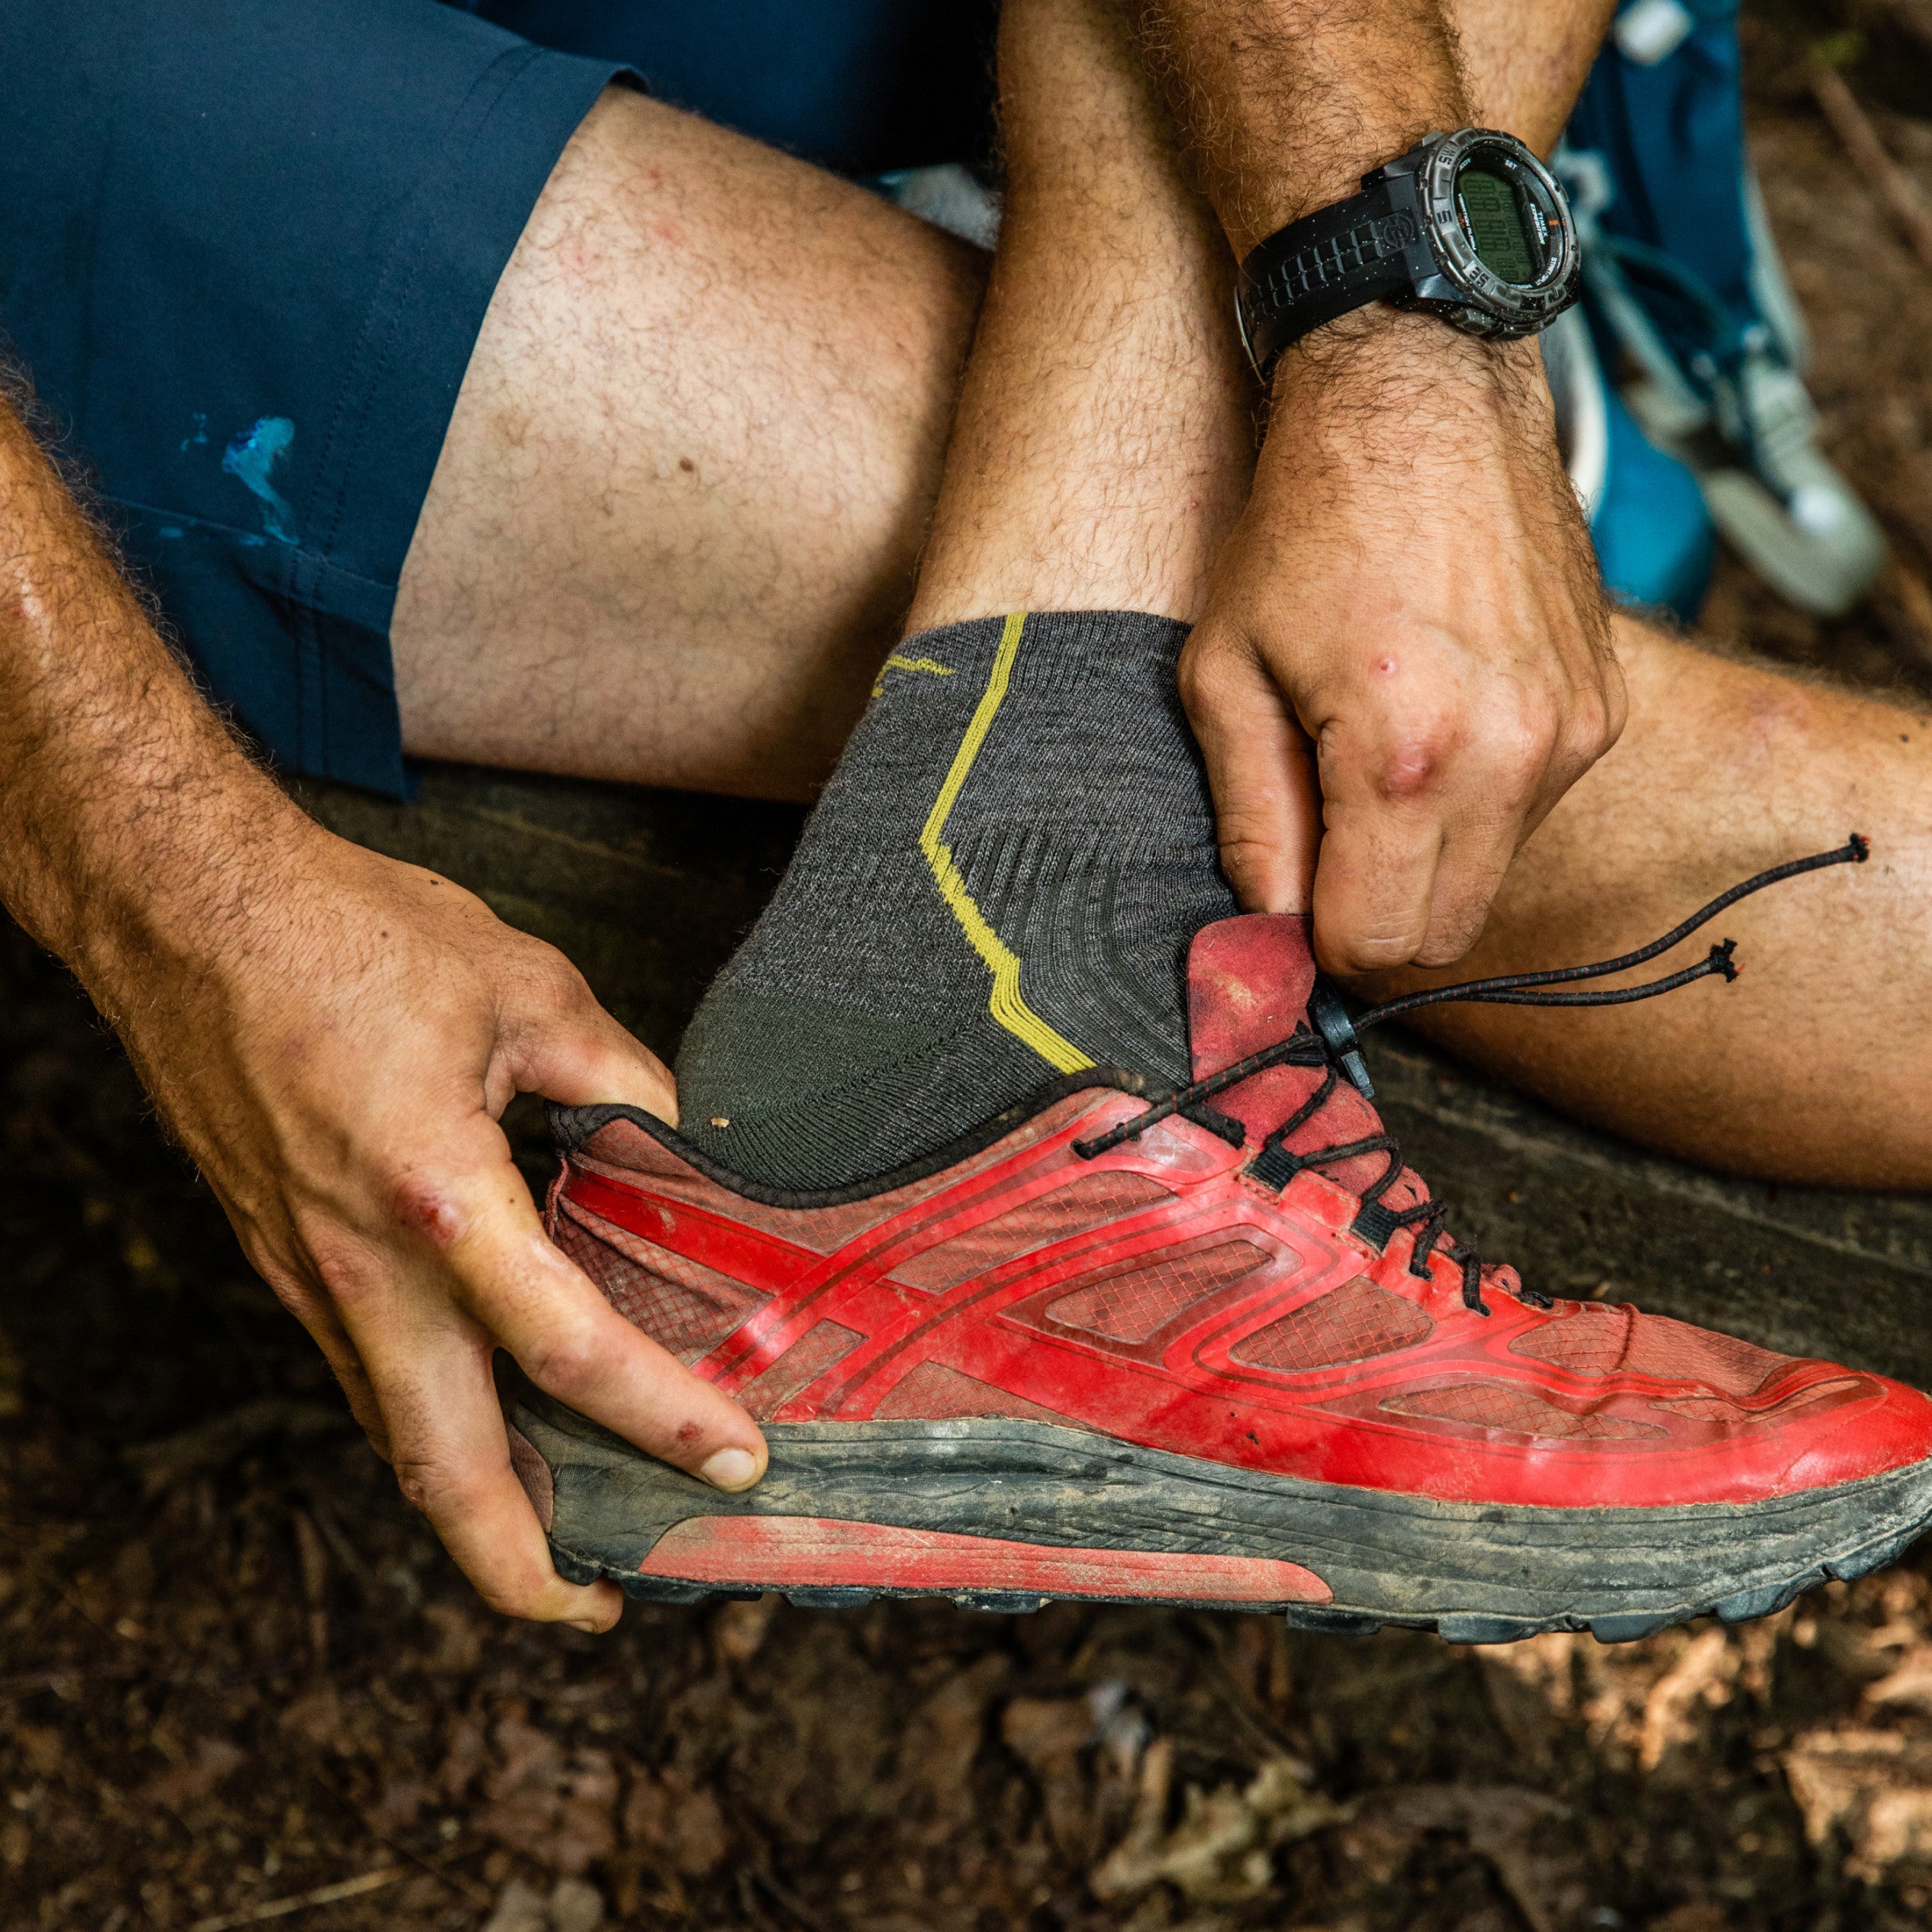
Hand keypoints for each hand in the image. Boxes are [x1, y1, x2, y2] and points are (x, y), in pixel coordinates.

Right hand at [96, 812, 766, 1630]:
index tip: (732, 1460)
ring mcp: (312, 1276)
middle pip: (442, 1470)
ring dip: (475, 1503)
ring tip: (561, 1527)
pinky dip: (434, 1424)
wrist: (190, 914)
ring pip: (397, 1434)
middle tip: (601, 1603)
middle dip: (520, 1568)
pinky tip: (490, 1412)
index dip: (663, 1418)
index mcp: (436, 1195)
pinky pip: (368, 1376)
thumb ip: (620, 1081)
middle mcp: (362, 1267)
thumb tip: (678, 1145)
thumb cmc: (347, 935)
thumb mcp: (526, 989)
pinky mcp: (288, 1261)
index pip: (567, 1348)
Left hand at [1180, 314, 1624, 971]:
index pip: (1375, 943)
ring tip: (1372, 751)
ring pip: (1489, 878)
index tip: (1286, 900)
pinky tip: (1433, 713)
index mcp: (1406, 755)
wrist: (1419, 391)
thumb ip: (1250, 820)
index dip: (1317, 940)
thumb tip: (1267, 932)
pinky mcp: (1604, 706)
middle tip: (1319, 845)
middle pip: (1444, 936)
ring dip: (1424, 855)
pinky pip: (1530, 812)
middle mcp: (1512, 756)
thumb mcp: (1226, 673)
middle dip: (1374, 915)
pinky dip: (1476, 798)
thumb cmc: (1304, 523)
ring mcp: (1574, 731)